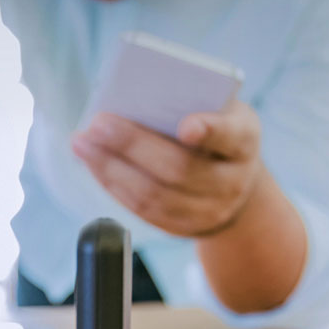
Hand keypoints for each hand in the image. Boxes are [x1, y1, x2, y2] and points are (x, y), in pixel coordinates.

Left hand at [71, 103, 262, 237]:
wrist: (235, 183)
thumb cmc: (217, 133)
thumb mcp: (219, 110)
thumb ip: (191, 103)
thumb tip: (133, 99)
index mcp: (244, 140)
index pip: (230, 135)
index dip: (209, 131)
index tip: (187, 127)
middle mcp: (232, 181)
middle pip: (179, 169)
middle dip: (133, 145)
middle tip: (98, 123)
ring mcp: (209, 211)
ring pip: (154, 195)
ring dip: (112, 168)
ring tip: (83, 143)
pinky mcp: (184, 229)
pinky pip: (143, 211)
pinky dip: (113, 185)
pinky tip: (94, 164)